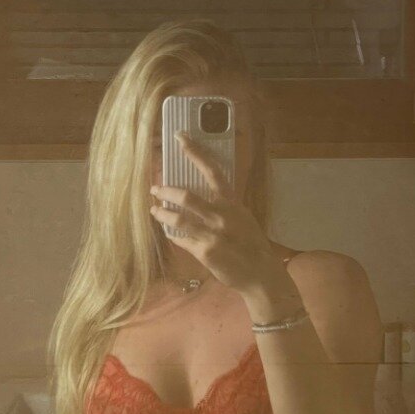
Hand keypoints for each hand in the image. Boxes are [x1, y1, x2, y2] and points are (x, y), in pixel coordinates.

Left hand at [149, 131, 285, 296]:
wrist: (260, 274)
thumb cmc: (252, 245)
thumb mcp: (243, 219)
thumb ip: (225, 208)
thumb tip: (204, 199)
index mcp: (232, 203)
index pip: (212, 171)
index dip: (195, 153)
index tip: (181, 139)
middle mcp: (222, 216)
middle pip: (187, 196)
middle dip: (166, 190)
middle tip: (155, 188)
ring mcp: (213, 235)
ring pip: (178, 219)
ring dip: (162, 213)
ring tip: (154, 210)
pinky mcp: (205, 253)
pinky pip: (181, 240)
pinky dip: (172, 234)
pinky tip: (168, 232)